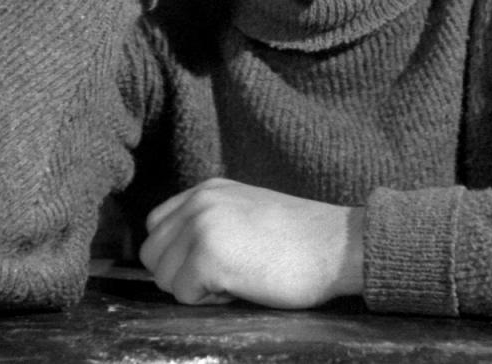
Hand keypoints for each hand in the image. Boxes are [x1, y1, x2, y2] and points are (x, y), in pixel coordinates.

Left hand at [139, 178, 364, 308]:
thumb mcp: (245, 212)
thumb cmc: (299, 240)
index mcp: (207, 190)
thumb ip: (209, 221)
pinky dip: (210, 301)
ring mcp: (202, 228)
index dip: (178, 253)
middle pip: (153, 254)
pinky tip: (243, 286)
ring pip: (163, 277)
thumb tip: (174, 255)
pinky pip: (184, 295)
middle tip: (227, 274)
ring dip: (195, 288)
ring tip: (237, 278)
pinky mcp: (208, 258)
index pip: (156, 226)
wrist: (338, 246)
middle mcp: (199, 202)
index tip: (214, 261)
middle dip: (182, 274)